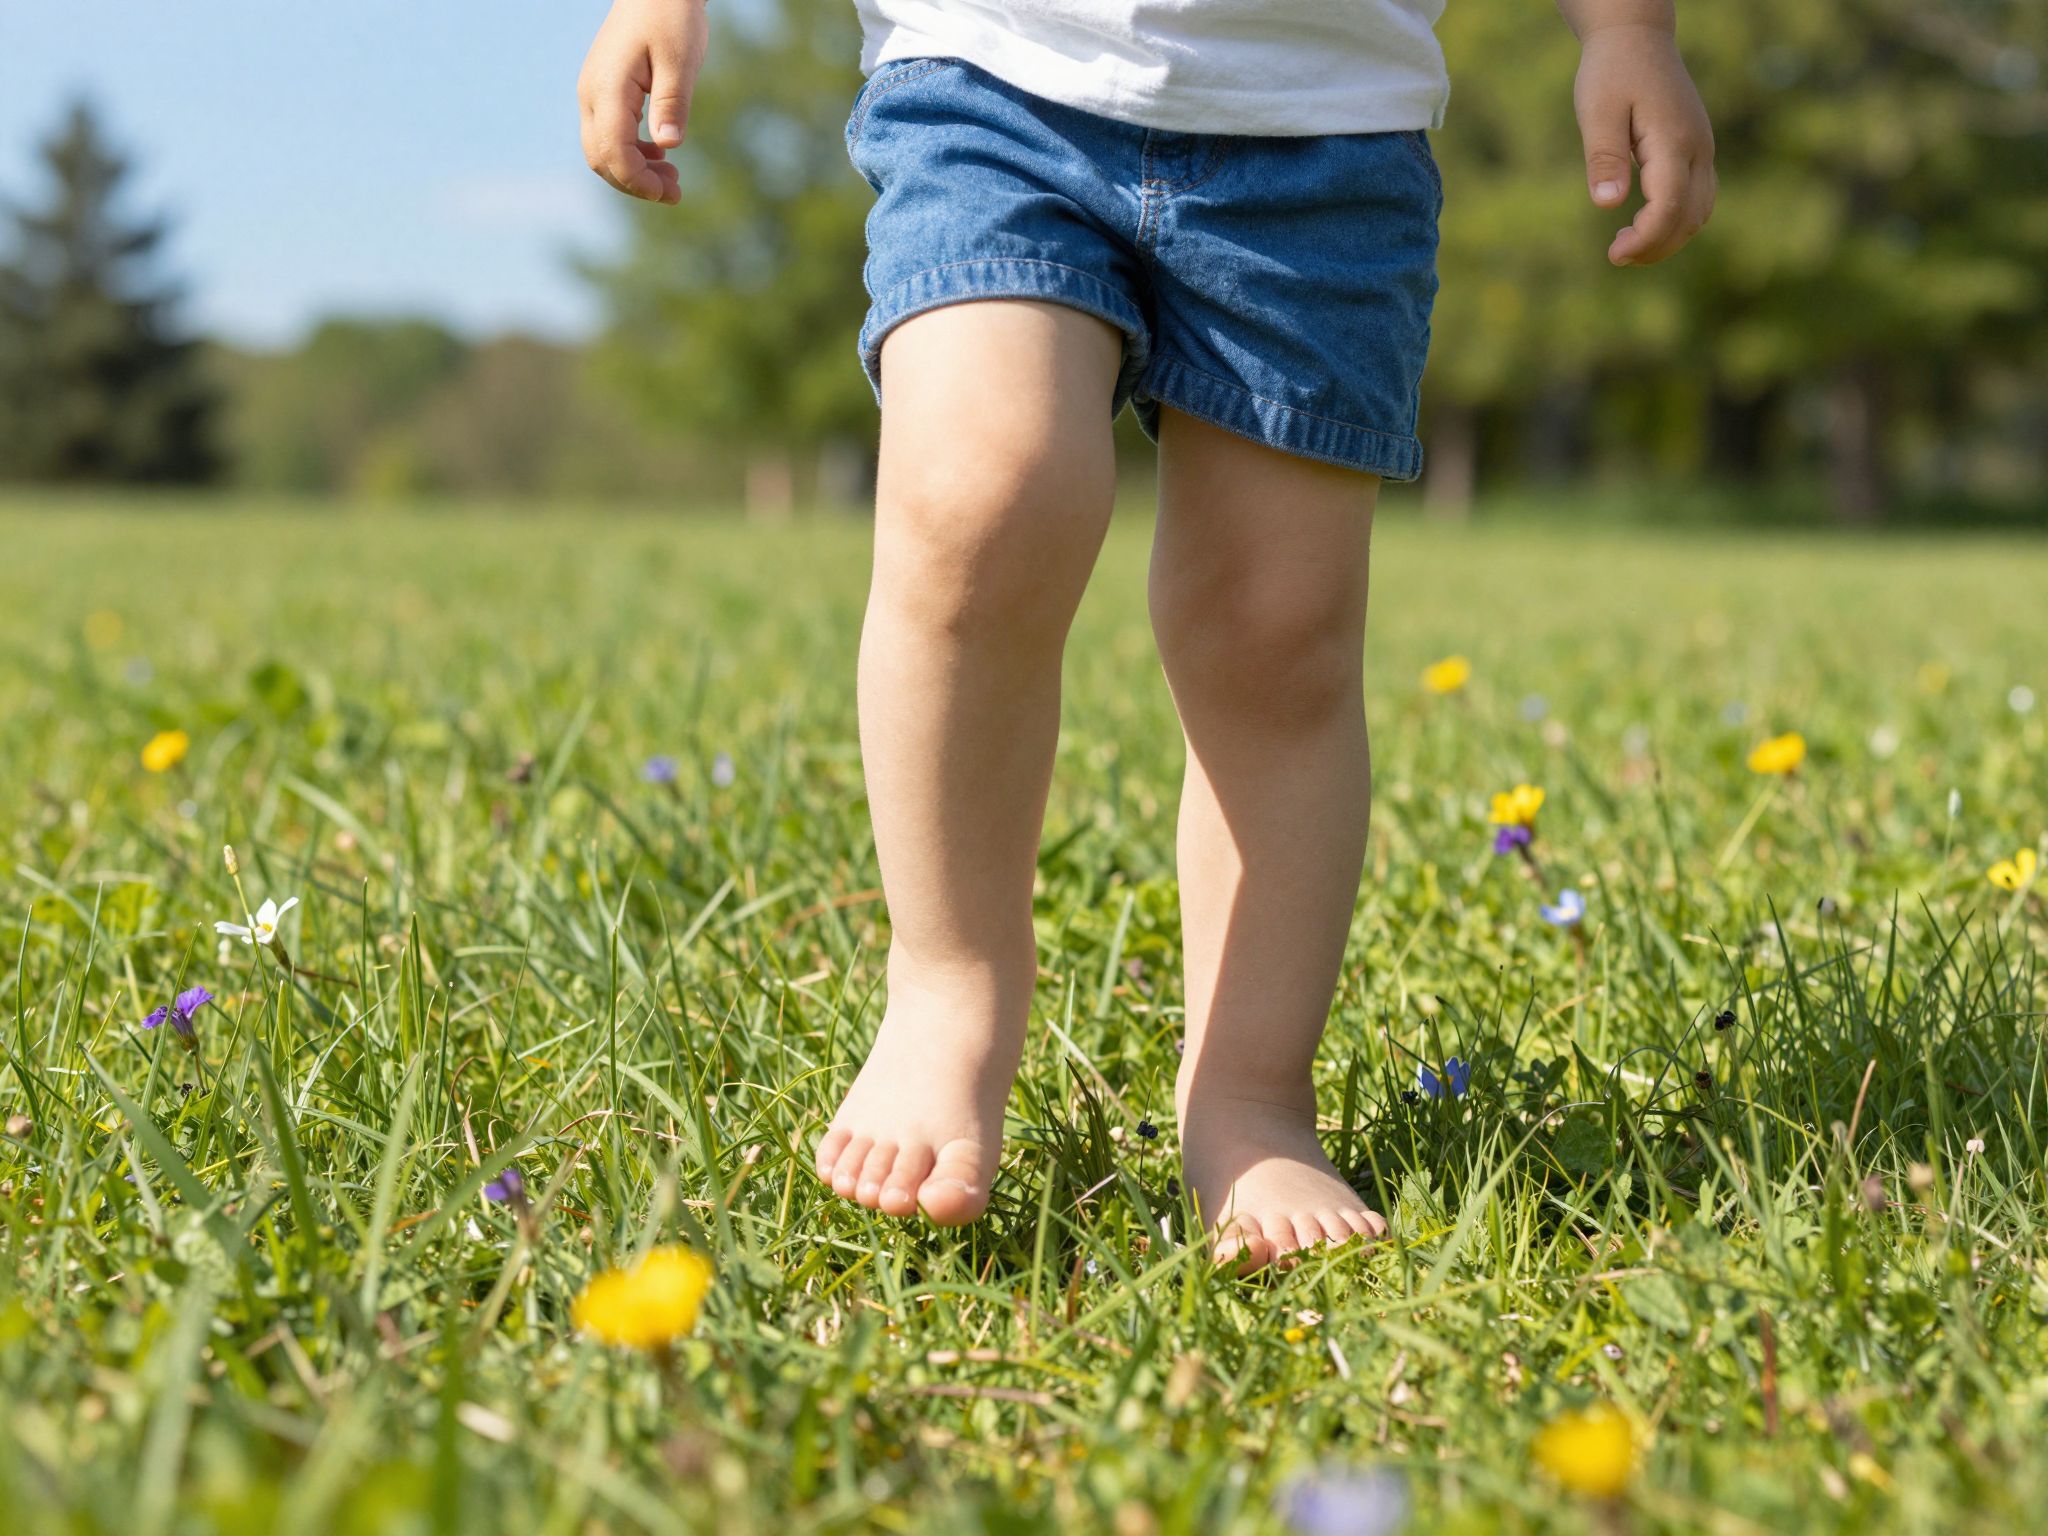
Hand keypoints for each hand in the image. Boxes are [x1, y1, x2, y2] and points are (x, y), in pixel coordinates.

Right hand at [578, 0, 709, 204]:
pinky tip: (660, 154)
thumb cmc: (671, 18)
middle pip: (601, 159)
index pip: (614, 153)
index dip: (639, 182)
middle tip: (676, 192)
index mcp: (608, 89)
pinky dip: (630, 155)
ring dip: (633, 172)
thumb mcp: (680, 61)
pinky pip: (607, 136)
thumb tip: (667, 145)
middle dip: (635, 184)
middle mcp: (591, 94)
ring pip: (601, 151)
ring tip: (672, 178)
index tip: (672, 193)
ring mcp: (593, 93)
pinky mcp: (602, 93)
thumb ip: (672, 102)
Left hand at [1573, 23, 1714, 265]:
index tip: (1613, 255)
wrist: (1636, 37)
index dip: (1645, 239)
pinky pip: (1698, 198)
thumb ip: (1605, 157)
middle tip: (1615, 255)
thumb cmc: (1612, 72)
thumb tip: (1607, 203)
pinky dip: (1676, 222)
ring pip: (1699, 212)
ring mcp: (1703, 149)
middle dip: (1655, 246)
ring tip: (1625, 246)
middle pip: (1690, 217)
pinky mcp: (1698, 150)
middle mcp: (1698, 148)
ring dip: (1668, 239)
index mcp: (1674, 140)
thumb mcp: (1598, 111)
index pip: (1670, 206)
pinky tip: (1642, 225)